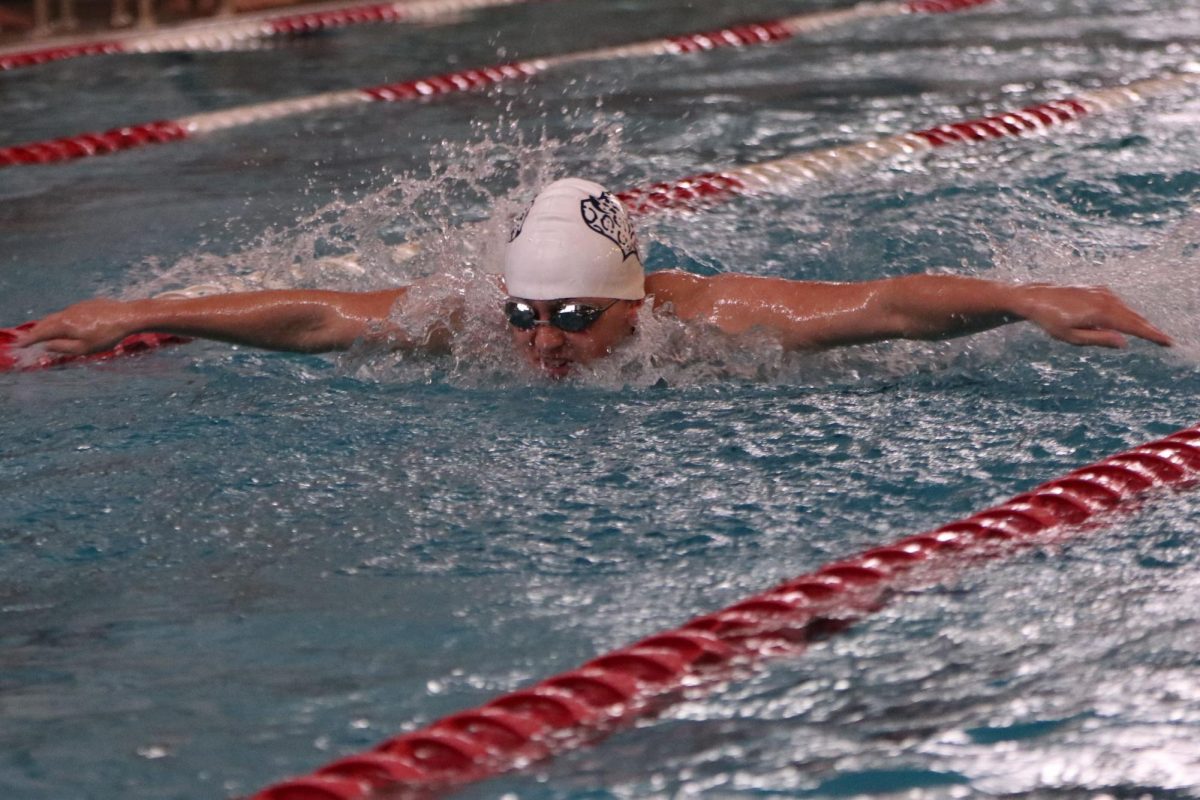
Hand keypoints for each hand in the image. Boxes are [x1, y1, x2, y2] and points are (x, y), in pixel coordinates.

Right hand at [14, 298, 140, 355]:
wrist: (128, 316)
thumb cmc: (107, 335)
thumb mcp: (85, 348)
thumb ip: (63, 347)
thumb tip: (46, 346)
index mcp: (65, 325)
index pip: (41, 333)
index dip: (30, 340)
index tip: (21, 345)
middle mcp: (67, 313)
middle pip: (47, 322)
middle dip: (36, 331)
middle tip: (28, 338)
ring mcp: (77, 307)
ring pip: (57, 316)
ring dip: (48, 324)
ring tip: (43, 331)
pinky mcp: (87, 304)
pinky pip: (68, 312)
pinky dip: (61, 319)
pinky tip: (65, 324)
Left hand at [1014, 284, 1172, 348]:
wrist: (1035, 298)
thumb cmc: (1050, 321)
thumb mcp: (1071, 336)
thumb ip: (1099, 339)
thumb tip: (1124, 342)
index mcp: (1100, 313)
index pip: (1133, 326)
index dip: (1152, 335)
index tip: (1167, 341)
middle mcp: (1105, 300)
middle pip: (1134, 317)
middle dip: (1149, 329)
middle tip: (1165, 341)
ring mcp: (1101, 292)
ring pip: (1126, 309)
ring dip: (1138, 321)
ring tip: (1150, 333)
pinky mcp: (1097, 289)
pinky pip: (1117, 303)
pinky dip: (1126, 312)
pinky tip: (1128, 320)